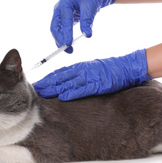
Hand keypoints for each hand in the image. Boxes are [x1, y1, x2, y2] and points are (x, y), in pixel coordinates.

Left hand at [34, 49, 151, 100]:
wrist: (126, 67)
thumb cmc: (109, 68)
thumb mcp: (91, 67)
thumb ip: (79, 72)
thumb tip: (67, 79)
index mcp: (80, 66)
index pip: (60, 72)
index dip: (48, 78)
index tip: (38, 83)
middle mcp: (82, 71)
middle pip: (60, 77)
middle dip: (47, 83)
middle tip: (35, 89)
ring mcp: (89, 77)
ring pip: (68, 83)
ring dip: (55, 88)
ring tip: (43, 93)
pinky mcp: (97, 85)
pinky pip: (83, 89)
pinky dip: (72, 93)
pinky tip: (63, 96)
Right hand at [51, 0, 115, 52]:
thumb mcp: (91, 8)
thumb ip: (87, 21)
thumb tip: (87, 35)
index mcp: (65, 3)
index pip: (64, 20)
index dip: (66, 33)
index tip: (69, 43)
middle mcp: (59, 8)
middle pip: (55, 26)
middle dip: (59, 39)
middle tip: (67, 48)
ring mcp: (59, 14)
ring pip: (56, 29)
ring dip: (60, 40)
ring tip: (69, 50)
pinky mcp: (62, 18)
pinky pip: (60, 29)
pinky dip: (62, 37)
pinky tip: (67, 45)